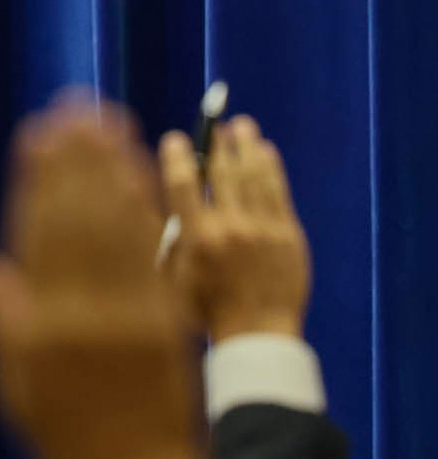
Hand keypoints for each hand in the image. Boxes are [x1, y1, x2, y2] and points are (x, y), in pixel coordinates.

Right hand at [0, 98, 200, 458]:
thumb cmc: (67, 433)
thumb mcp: (16, 384)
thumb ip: (6, 323)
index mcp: (47, 320)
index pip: (42, 229)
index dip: (41, 177)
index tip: (39, 135)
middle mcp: (90, 307)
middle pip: (82, 215)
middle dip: (77, 158)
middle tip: (75, 109)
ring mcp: (133, 310)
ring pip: (120, 224)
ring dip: (113, 169)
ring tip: (108, 125)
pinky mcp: (166, 316)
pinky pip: (154, 251)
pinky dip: (147, 209)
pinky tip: (142, 176)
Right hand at [160, 116, 310, 341]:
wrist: (258, 334)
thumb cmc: (208, 309)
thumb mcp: (173, 278)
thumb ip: (170, 240)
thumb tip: (170, 204)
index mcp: (198, 239)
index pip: (183, 184)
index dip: (177, 157)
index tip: (175, 139)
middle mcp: (231, 229)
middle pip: (222, 172)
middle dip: (217, 143)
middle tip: (216, 124)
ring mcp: (264, 230)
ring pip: (254, 176)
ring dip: (246, 146)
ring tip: (242, 125)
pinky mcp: (288, 235)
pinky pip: (279, 192)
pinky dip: (271, 168)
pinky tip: (265, 151)